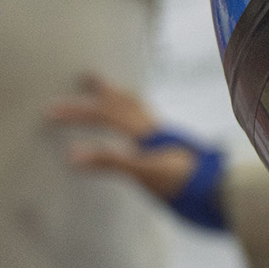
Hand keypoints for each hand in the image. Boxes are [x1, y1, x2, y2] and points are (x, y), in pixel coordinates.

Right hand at [48, 75, 195, 199]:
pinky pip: (150, 125)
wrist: (219, 191)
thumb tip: (71, 155)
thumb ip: (110, 162)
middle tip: (86, 77)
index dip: (76, 113)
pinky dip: (138, 118)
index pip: (104, 115)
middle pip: (124, 104)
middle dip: (102, 91)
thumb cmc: (183, 183)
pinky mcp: (174, 150)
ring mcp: (166, 139)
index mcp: (145, 132)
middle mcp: (155, 130)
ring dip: (123, 99)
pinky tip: (140, 129)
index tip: (49, 113)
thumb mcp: (144, 173)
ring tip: (113, 93)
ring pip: (140, 111)